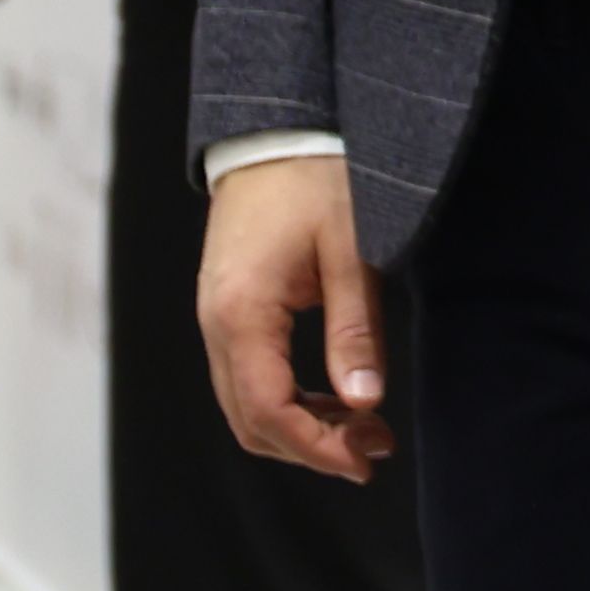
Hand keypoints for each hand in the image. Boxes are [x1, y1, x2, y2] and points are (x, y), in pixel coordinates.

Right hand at [201, 155, 395, 479]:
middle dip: (311, 447)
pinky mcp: (227, 308)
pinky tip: (335, 397)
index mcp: (241, 314)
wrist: (276, 129)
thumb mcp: (352, 251)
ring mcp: (215, 317)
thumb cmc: (317, 179)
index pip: (269, 411)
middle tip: (375, 450)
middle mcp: (215, 324)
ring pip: (246, 403)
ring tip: (363, 428)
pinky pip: (248, 375)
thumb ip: (355, 329)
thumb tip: (365, 403)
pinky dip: (288, 400)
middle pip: (250, 420)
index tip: (367, 461)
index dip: (317, 448)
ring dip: (300, 427)